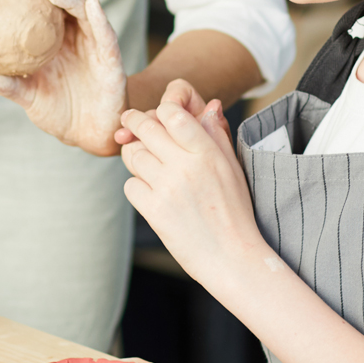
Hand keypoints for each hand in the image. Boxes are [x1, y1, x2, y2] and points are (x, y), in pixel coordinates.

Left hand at [0, 0, 127, 155]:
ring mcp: (96, 42)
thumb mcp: (29, 97)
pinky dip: (98, 18)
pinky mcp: (111, 58)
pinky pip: (105, 34)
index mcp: (58, 34)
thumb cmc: (58, 111)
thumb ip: (10, 85)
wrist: (86, 134)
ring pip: (87, 8)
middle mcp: (79, 32)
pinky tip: (90, 5)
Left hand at [117, 83, 258, 283]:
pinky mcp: (153, 211)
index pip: (172, 114)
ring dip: (136, 156)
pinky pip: (130, 185)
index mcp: (207, 153)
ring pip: (133, 156)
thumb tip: (212, 105)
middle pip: (145, 129)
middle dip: (133, 121)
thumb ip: (217, 135)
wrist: (232, 257)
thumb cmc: (235, 212)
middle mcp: (185, 167)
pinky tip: (152, 193)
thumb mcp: (233, 168)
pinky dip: (137, 187)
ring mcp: (167, 189)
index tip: (154, 113)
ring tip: (148, 165)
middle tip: (128, 121)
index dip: (160, 109)